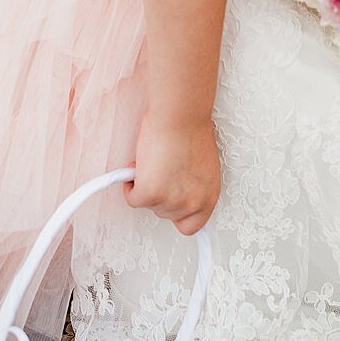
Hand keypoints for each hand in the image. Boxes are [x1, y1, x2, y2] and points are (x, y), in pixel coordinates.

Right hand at [123, 113, 220, 235]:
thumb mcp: (201, 165)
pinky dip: (130, 185)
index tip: (171, 208)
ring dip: (146, 186)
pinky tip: (137, 166)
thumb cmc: (191, 128)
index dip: (179, 216)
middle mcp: (192, 203)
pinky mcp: (150, 194)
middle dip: (160, 193)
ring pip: (148, 205)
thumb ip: (192, 183)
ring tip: (152, 161)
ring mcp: (171, 201)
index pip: (194, 225)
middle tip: (159, 170)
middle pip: (166, 214)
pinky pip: (132, 198)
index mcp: (209, 196)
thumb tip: (176, 187)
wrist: (180, 115)